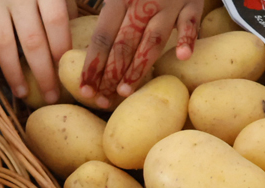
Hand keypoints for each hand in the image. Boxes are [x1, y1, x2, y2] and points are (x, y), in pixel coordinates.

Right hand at [0, 0, 71, 104]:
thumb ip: (66, 2)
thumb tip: (76, 38)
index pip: (57, 22)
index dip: (62, 50)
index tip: (67, 73)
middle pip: (32, 40)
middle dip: (43, 72)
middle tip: (51, 96)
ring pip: (2, 42)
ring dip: (12, 72)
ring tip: (20, 93)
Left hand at [81, 0, 200, 106]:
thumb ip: (105, 5)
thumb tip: (72, 8)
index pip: (103, 35)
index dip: (93, 63)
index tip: (84, 88)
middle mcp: (142, 3)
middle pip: (124, 43)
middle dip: (111, 73)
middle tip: (102, 100)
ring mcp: (169, 5)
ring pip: (152, 39)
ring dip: (138, 66)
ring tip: (126, 90)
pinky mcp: (192, 4)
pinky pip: (190, 22)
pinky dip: (188, 38)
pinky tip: (183, 56)